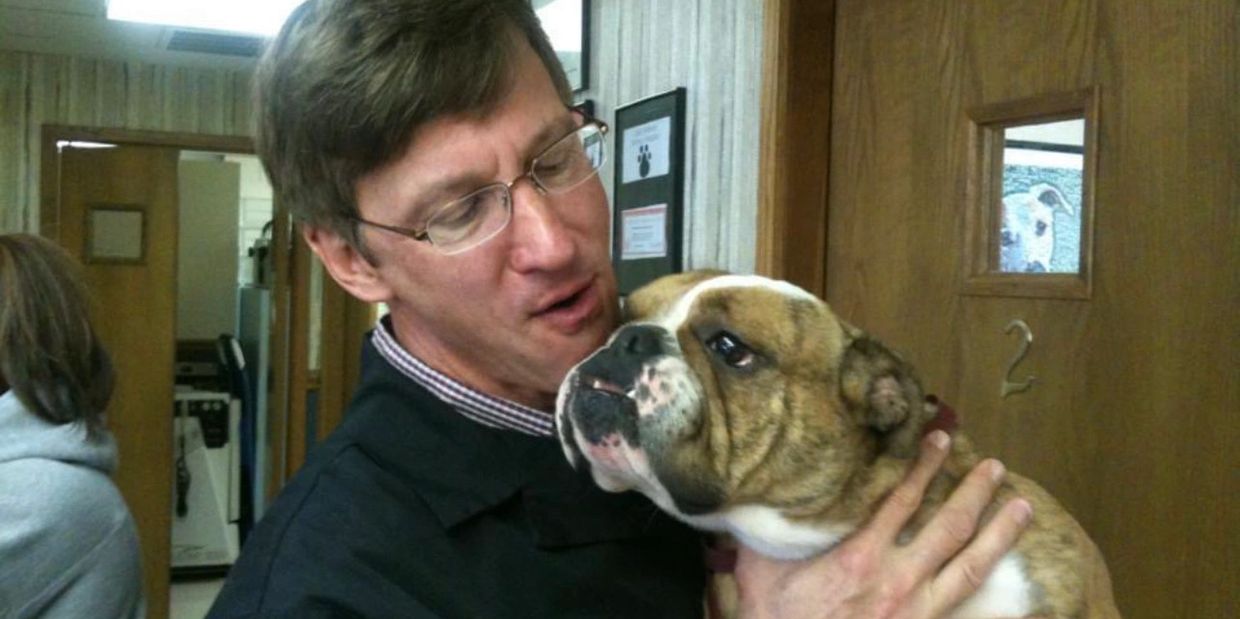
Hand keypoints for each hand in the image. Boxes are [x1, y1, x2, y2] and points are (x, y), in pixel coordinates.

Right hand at [733, 431, 1031, 618]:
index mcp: (860, 556)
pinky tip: (1018, 588)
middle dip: (975, 492)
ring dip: (1000, 534)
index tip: (940, 439)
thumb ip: (762, 525)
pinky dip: (996, 599)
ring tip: (1022, 508)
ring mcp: (918, 611)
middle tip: (995, 466)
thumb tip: (755, 482)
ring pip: (970, 567)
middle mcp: (898, 580)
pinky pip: (967, 610)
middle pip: (949, 527)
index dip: (924, 467)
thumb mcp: (758, 566)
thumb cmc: (774, 615)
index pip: (902, 499)